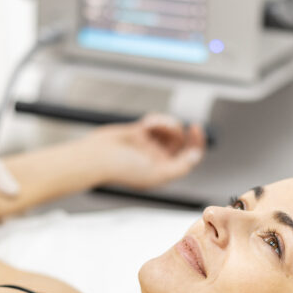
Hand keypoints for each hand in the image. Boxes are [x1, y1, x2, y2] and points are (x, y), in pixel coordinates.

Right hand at [88, 113, 206, 189]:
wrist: (96, 157)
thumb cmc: (122, 169)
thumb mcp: (157, 173)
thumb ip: (180, 166)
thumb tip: (195, 155)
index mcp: (163, 171)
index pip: (189, 157)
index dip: (196, 143)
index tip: (195, 129)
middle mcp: (157, 159)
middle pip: (180, 141)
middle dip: (177, 131)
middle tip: (172, 126)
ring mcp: (148, 145)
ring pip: (169, 129)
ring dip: (165, 123)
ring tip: (151, 125)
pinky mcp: (138, 132)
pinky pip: (156, 122)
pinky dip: (155, 119)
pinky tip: (146, 123)